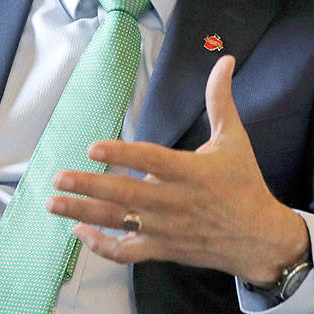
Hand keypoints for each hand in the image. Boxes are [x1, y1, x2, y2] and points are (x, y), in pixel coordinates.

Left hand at [47, 55, 308, 284]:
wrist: (260, 239)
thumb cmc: (244, 184)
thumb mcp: (235, 140)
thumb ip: (221, 100)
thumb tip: (225, 59)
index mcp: (191, 172)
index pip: (152, 161)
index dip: (123, 154)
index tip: (93, 147)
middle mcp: (175, 202)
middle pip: (127, 195)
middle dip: (90, 186)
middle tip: (58, 177)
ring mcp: (166, 229)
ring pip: (120, 223)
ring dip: (84, 213)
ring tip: (53, 203)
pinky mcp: (162, 249)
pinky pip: (127, 253)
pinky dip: (102, 247)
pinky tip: (80, 232)